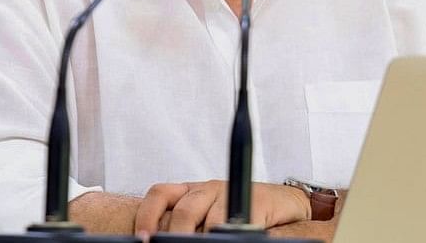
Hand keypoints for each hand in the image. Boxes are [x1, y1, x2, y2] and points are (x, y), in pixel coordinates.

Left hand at [134, 180, 310, 237]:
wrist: (284, 203)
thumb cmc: (240, 213)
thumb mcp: (206, 217)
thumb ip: (186, 226)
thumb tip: (156, 239)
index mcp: (190, 191)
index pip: (159, 194)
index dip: (147, 215)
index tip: (142, 239)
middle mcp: (208, 189)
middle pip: (183, 211)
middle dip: (176, 237)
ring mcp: (231, 194)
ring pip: (210, 221)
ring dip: (205, 238)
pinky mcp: (255, 203)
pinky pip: (237, 223)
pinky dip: (229, 234)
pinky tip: (228, 239)